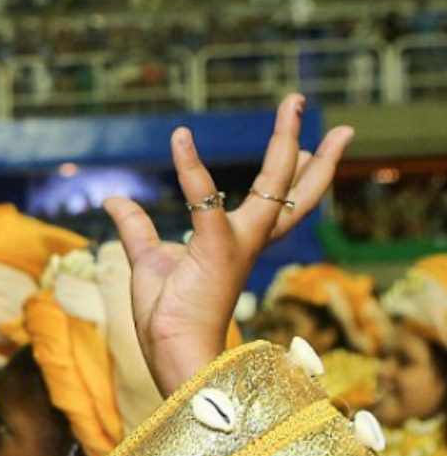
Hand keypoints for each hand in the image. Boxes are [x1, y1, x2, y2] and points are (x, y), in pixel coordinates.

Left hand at [105, 94, 353, 394]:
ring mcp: (236, 243)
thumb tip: (115, 199)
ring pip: (275, 184)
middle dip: (321, 155)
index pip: (281, 201)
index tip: (308, 142)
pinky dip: (190, 168)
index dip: (297, 171)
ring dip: (285, 142)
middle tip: (340, 122)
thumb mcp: (148, 258)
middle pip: (295, 190)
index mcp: (241, 241)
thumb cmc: (167, 314)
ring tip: (297, 104)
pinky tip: (181, 136)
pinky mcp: (213, 249)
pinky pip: (204, 200)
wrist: (172, 351)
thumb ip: (136, 226)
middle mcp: (250, 239)